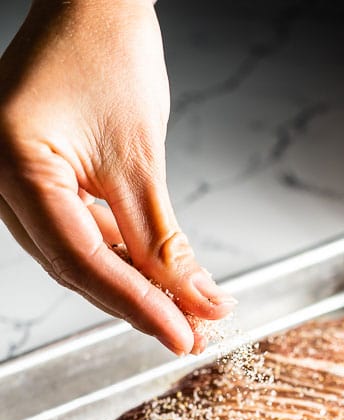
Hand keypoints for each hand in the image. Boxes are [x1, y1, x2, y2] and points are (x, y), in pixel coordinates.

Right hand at [0, 0, 234, 353]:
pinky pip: (77, 233)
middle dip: (140, 303)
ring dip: (134, 285)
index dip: (137, 305)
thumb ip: (164, 241)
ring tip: (188, 309)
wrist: (93, 0)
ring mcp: (11, 181)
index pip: (81, 260)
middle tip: (192, 331)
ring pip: (78, 258)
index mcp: (11, 163)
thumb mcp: (141, 159)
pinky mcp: (33, 181)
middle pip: (76, 268)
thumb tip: (197, 302)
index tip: (183, 335)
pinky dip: (121, 256)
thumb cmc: (106, 49)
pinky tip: (160, 276)